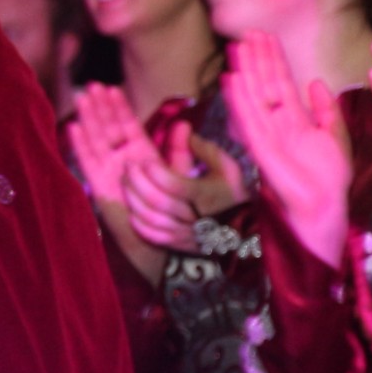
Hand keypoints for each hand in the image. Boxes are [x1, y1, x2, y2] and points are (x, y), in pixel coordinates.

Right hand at [69, 85, 165, 279]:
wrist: (165, 247)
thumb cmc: (177, 214)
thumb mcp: (181, 177)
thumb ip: (179, 152)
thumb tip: (184, 123)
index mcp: (142, 157)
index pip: (127, 127)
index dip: (118, 108)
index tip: (110, 88)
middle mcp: (123, 163)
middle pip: (108, 130)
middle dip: (100, 109)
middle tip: (91, 86)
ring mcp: (110, 175)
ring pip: (96, 142)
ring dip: (89, 121)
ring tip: (82, 99)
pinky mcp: (101, 189)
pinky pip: (89, 165)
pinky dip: (81, 147)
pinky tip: (74, 128)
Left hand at [121, 123, 245, 251]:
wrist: (245, 229)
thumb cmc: (231, 193)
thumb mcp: (226, 167)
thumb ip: (204, 149)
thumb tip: (182, 127)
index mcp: (206, 195)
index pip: (174, 185)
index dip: (155, 173)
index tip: (144, 161)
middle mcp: (195, 216)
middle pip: (159, 201)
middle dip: (138, 182)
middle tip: (128, 168)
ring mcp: (187, 233)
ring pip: (153, 220)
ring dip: (134, 201)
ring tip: (126, 184)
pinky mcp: (180, 245)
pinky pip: (155, 237)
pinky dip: (140, 224)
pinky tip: (132, 211)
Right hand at [224, 32, 352, 266]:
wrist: (325, 209)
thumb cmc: (329, 180)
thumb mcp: (335, 137)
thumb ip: (326, 111)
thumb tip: (316, 82)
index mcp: (294, 121)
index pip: (281, 83)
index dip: (273, 59)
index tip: (266, 36)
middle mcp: (276, 125)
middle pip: (264, 85)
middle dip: (257, 59)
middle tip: (248, 32)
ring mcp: (267, 137)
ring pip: (254, 98)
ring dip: (245, 72)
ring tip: (238, 47)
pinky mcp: (262, 151)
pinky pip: (249, 121)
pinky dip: (240, 101)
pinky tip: (233, 80)